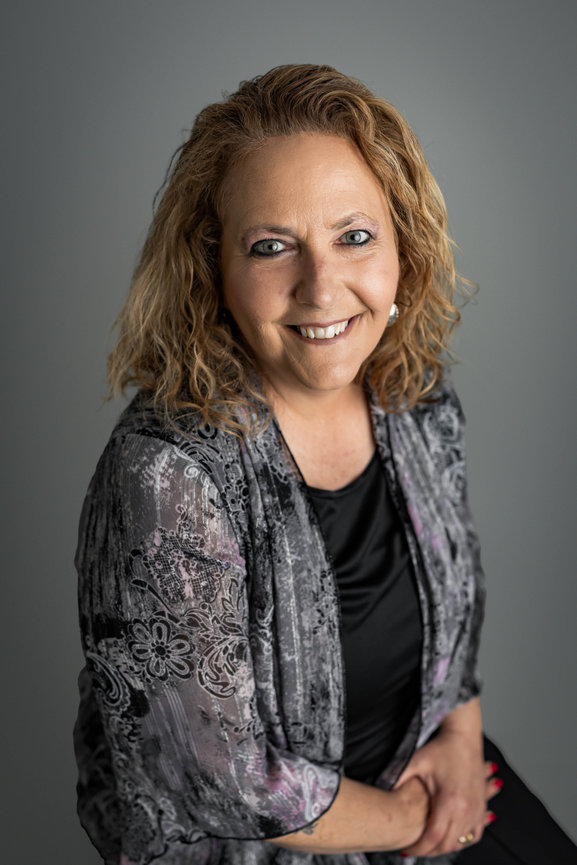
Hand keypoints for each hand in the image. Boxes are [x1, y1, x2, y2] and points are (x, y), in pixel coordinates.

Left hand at [394, 727, 501, 857]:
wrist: (464, 738)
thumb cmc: (442, 749)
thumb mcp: (415, 761)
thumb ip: (397, 778)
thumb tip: (380, 790)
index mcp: (450, 801)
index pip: (433, 837)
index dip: (418, 848)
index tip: (407, 849)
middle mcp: (466, 810)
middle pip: (447, 845)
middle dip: (429, 851)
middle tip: (414, 848)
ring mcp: (477, 810)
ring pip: (461, 843)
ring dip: (445, 847)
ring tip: (429, 844)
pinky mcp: (482, 808)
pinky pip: (474, 835)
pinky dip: (461, 840)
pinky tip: (450, 836)